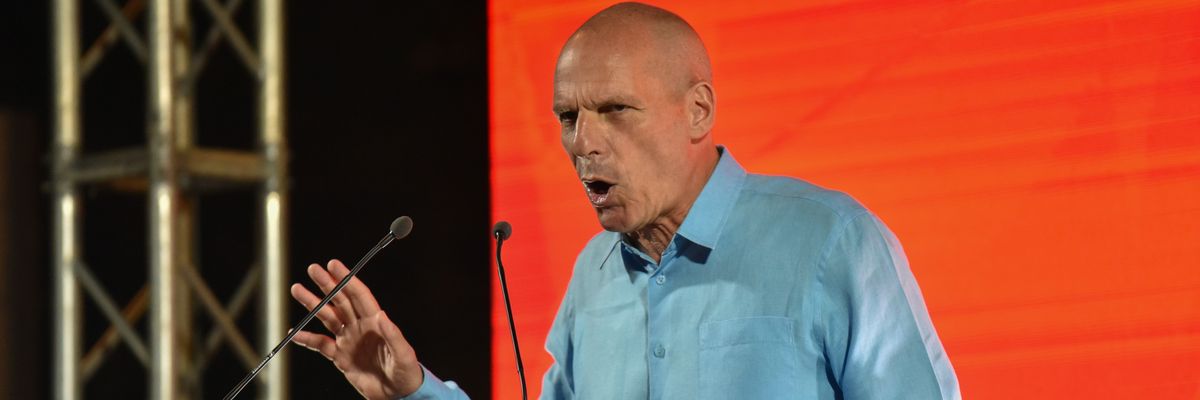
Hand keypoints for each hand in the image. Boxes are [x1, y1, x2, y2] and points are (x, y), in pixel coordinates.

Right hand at [290, 259, 424, 399]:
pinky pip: (321, 345)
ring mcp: (349, 340)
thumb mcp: (403, 353)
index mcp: (376, 322)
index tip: (334, 265)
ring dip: (313, 304)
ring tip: (297, 289)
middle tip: (312, 269)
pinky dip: (307, 339)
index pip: (358, 295)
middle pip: (340, 300)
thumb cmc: (406, 372)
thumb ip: (392, 334)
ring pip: (327, 317)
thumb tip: (382, 314)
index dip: (346, 279)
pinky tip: (294, 333)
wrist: (397, 394)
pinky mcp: (341, 357)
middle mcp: (360, 327)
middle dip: (326, 284)